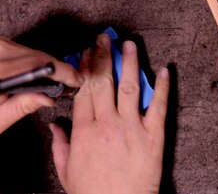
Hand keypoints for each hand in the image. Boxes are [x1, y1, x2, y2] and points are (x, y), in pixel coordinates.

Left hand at [0, 36, 82, 138]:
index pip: (40, 65)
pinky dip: (37, 63)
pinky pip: (28, 51)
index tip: (77, 81)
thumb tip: (48, 97)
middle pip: (42, 57)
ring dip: (49, 68)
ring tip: (55, 85)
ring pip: (37, 53)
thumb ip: (21, 108)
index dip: (63, 73)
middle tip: (70, 87)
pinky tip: (37, 77)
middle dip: (59, 71)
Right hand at [50, 33, 168, 193]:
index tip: (86, 52)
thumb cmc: (94, 193)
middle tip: (105, 39)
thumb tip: (54, 126)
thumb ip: (60, 145)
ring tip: (129, 45)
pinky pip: (159, 106)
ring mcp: (132, 128)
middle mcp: (108, 124)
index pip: (84, 90)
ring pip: (130, 87)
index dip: (85, 68)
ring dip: (130, 63)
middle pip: (104, 82)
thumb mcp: (66, 172)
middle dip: (104, 56)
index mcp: (85, 131)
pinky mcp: (153, 135)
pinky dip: (163, 87)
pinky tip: (163, 70)